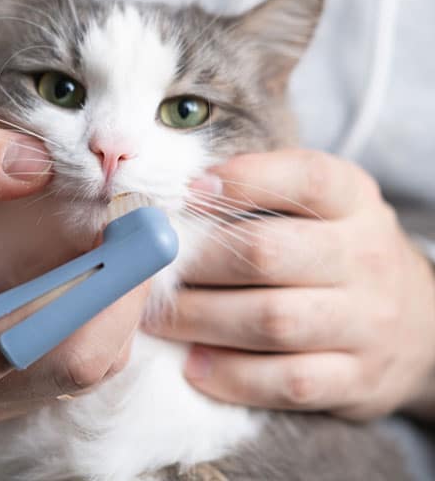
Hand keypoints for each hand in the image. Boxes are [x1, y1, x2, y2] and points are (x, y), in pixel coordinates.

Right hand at [0, 119, 147, 426]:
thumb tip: (37, 167)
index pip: (2, 347)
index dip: (80, 296)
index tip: (129, 231)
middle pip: (67, 364)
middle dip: (121, 292)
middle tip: (143, 223)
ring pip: (91, 366)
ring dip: (124, 299)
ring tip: (126, 238)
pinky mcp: (26, 385)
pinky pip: (92, 359)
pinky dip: (114, 311)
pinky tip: (109, 265)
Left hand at [148, 149, 434, 420]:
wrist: (419, 320)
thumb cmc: (340, 250)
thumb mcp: (322, 205)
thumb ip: (264, 190)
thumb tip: (186, 193)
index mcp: (354, 200)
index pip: (302, 178)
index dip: (240, 181)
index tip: (186, 192)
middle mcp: (366, 257)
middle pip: (266, 254)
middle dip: (197, 263)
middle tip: (153, 271)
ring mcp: (367, 322)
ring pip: (271, 321)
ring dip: (200, 321)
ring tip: (157, 319)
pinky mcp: (358, 379)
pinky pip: (287, 383)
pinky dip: (232, 376)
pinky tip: (194, 366)